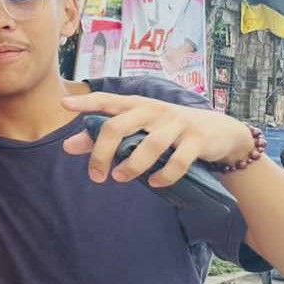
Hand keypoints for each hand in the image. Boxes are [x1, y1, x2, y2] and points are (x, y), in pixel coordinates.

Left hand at [62, 92, 254, 187]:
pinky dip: (164, 175)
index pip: (107, 100)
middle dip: (102, 153)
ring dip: (131, 166)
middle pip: (119, 126)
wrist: (219, 131)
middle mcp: (155, 110)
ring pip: (149, 145)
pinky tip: (154, 184)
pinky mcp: (197, 140)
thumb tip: (67, 146)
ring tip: (119, 178)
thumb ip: (102, 135)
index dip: (86, 102)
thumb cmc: (166, 129)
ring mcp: (177, 124)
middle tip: (96, 176)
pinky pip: (178, 161)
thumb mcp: (137, 127)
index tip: (64, 104)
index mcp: (136, 105)